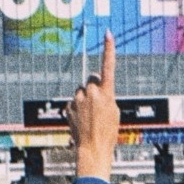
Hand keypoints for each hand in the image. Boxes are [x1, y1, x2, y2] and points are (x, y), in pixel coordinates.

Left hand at [69, 34, 118, 181]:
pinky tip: (82, 121)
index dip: (109, 49)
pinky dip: (77, 109)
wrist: (93, 149)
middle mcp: (91, 93)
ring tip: (90, 116)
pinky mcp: (69, 107)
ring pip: (81, 91)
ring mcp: (78, 99)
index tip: (108, 34)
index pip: (108, 66)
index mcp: (107, 93)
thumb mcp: (114, 112)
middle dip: (94, 87)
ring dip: (85, 99)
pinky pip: (74, 102)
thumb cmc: (107, 133)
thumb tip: (97, 89)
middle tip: (97, 104)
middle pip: (91, 79)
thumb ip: (107, 96)